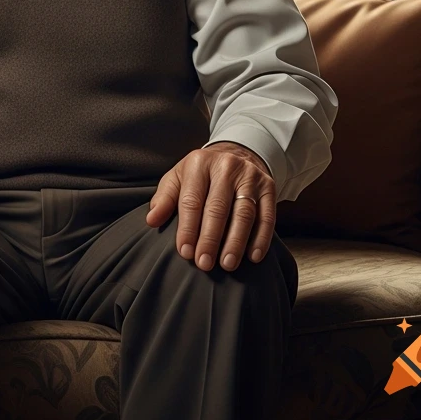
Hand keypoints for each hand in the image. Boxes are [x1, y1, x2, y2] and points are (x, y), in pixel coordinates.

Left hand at [144, 141, 275, 272]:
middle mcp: (226, 167)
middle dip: (210, 239)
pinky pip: (267, 215)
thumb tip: (152, 220)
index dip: (188, 228)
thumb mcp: (178, 178)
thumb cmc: (200, 174)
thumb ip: (164, 199)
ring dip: (235, 242)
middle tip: (204, 264)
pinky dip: (261, 238)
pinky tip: (253, 256)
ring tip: (227, 264)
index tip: (186, 252)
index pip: (192, 200)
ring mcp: (250, 176)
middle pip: (218, 208)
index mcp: (199, 163)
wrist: (235, 155)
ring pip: (244, 213)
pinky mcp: (269, 186)